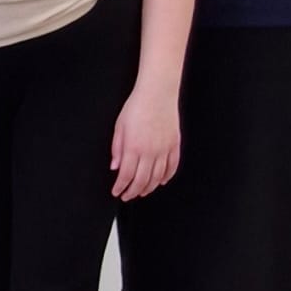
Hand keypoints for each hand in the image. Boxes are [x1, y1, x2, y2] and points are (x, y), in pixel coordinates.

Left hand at [110, 85, 179, 200]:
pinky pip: (172, 167)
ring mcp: (164, 150)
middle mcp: (150, 151)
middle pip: (141, 180)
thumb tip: (115, 166)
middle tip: (127, 196)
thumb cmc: (136, 107)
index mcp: (133, 147)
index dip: (120, 187)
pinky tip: (160, 181)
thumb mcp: (119, 127)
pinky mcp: (174, 145)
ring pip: (157, 177)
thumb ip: (117, 149)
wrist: (157, 94)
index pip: (126, 175)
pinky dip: (166, 177)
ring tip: (141, 192)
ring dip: (148, 188)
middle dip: (132, 192)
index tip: (117, 191)